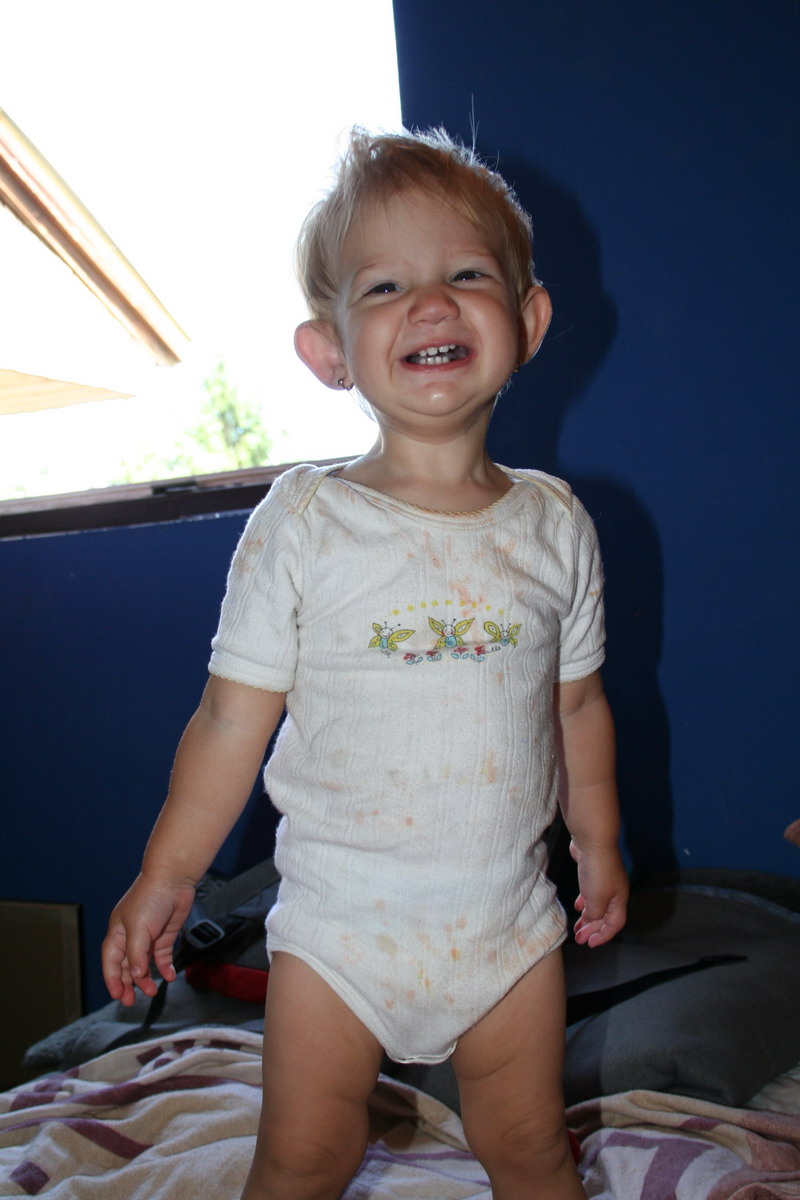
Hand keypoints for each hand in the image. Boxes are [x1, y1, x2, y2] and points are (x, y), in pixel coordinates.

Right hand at [101, 874, 196, 1005]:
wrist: (173, 879)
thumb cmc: (150, 898)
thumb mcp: (138, 928)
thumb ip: (136, 953)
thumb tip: (134, 974)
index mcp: (118, 932)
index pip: (110, 961)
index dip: (112, 979)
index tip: (118, 995)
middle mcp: (131, 936)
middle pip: (125, 965)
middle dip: (128, 984)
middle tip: (132, 1001)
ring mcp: (149, 936)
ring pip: (144, 964)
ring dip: (146, 978)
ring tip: (152, 991)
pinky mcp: (165, 935)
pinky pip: (162, 956)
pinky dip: (164, 967)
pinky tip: (169, 976)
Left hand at [569, 840, 628, 947]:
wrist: (592, 840)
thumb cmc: (597, 869)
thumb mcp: (596, 898)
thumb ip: (593, 914)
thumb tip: (589, 919)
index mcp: (619, 899)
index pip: (615, 924)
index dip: (603, 935)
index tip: (590, 943)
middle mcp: (614, 891)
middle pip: (605, 916)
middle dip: (593, 929)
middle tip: (579, 938)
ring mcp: (604, 881)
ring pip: (597, 905)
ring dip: (587, 917)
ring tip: (577, 927)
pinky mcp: (593, 872)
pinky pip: (590, 893)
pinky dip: (584, 902)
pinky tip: (577, 905)